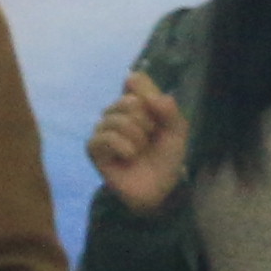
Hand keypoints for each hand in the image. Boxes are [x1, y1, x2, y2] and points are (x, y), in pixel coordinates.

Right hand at [87, 69, 191, 213]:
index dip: (147, 92)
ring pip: (115, 119)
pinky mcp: (93, 149)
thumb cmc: (166, 158)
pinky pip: (104, 137)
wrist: (160, 189)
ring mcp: (102, 130)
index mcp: (136, 105)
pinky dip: (123, 146)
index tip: (157, 108)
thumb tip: (140, 87)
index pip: (135, 81)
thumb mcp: (177, 132)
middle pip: (128, 100)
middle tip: (151, 137)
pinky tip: (129, 156)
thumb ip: (167, 108)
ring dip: (136, 136)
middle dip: (146, 121)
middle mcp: (116, 113)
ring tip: (140, 150)